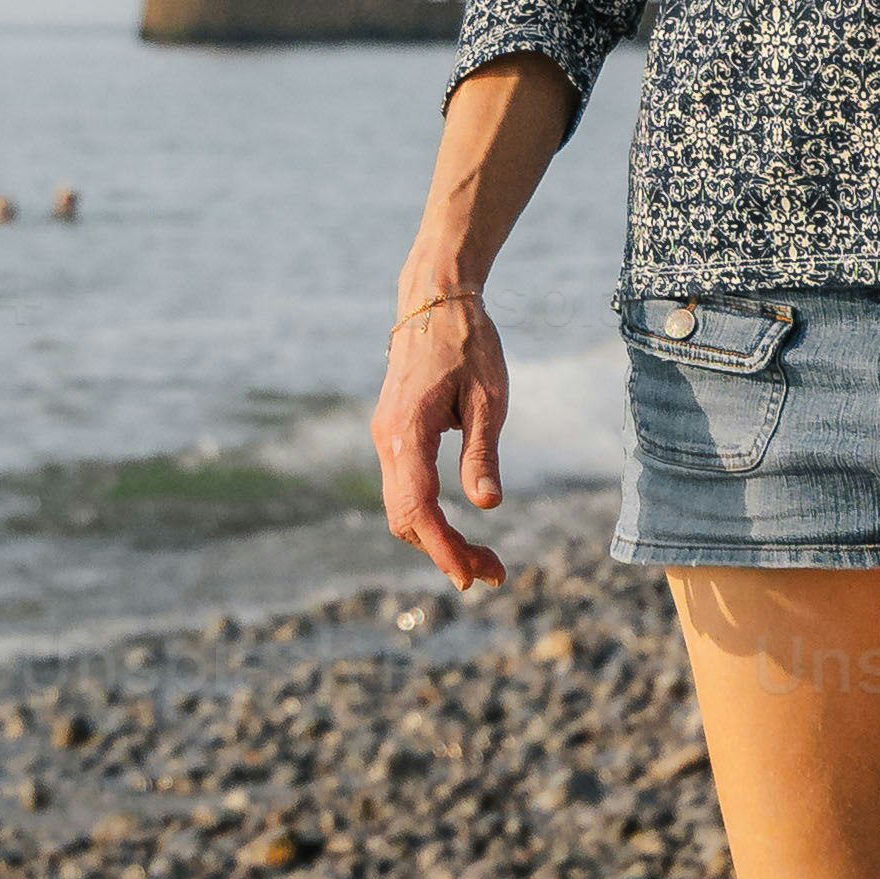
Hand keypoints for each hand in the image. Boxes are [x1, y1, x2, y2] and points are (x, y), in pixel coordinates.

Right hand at [369, 295, 509, 592]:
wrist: (435, 300)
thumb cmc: (468, 344)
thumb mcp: (489, 398)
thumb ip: (483, 453)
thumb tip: (486, 506)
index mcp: (407, 433)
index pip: (419, 508)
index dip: (444, 549)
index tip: (471, 578)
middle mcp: (386, 441)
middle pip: (405, 518)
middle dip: (445, 552)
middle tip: (494, 571)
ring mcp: (385, 439)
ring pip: (401, 508)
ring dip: (437, 538)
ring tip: (484, 556)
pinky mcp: (392, 435)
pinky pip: (403, 489)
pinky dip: (428, 516)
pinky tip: (459, 526)